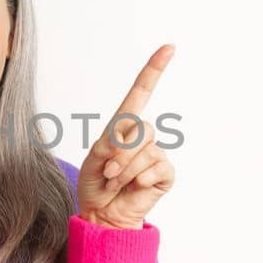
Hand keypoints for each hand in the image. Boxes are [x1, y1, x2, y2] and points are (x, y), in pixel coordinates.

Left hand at [77, 44, 175, 229]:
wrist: (103, 214)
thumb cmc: (96, 184)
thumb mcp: (92, 160)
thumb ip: (106, 146)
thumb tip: (124, 144)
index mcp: (123, 126)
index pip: (141, 93)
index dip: (154, 70)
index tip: (169, 48)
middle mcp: (142, 137)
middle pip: (140, 128)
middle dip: (120, 153)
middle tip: (108, 172)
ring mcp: (155, 155)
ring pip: (146, 151)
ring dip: (125, 171)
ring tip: (116, 182)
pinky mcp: (164, 174)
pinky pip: (156, 168)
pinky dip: (139, 180)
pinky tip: (134, 188)